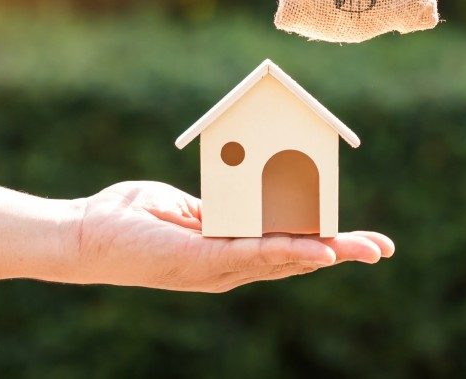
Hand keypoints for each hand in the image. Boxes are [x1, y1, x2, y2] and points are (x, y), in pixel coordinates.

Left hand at [68, 181, 393, 292]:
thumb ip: (215, 209)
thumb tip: (244, 199)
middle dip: (339, 253)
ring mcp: (214, 267)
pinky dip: (287, 252)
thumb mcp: (183, 207)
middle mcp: (225, 266)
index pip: (282, 247)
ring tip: (361, 250)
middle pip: (293, 259)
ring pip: (280, 260)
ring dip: (323, 253)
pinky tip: (316, 251)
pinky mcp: (198, 260)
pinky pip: (251, 254)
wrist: (83, 233)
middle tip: (382, 249)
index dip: (320, 242)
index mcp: (224, 250)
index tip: (355, 238)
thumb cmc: (127, 218)